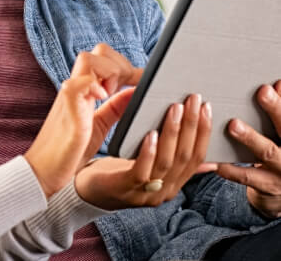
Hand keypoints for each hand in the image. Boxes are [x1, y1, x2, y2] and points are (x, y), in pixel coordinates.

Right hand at [25, 43, 142, 197]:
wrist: (46, 171)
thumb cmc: (70, 150)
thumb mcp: (100, 125)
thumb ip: (115, 107)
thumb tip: (136, 91)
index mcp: (85, 90)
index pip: (105, 59)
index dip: (126, 65)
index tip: (145, 81)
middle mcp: (77, 88)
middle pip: (98, 52)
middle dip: (120, 65)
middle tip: (131, 87)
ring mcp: (70, 96)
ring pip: (87, 59)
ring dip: (108, 72)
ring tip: (112, 94)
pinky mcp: (67, 110)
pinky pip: (76, 84)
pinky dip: (92, 85)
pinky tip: (103, 96)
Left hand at [75, 93, 212, 209]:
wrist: (85, 191)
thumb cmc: (118, 171)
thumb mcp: (149, 162)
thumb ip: (172, 155)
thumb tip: (202, 144)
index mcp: (173, 183)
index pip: (197, 157)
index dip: (204, 132)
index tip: (206, 106)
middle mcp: (165, 190)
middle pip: (185, 157)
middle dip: (192, 126)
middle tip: (193, 100)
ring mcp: (146, 192)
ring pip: (166, 161)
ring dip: (173, 133)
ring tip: (175, 109)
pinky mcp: (125, 188)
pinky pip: (141, 171)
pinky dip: (149, 151)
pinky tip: (151, 133)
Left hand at [216, 80, 280, 218]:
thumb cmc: (279, 154)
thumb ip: (279, 114)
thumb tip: (278, 84)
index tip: (277, 83)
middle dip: (276, 111)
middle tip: (263, 93)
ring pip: (268, 153)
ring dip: (251, 138)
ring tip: (234, 125)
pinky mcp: (267, 186)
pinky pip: (248, 176)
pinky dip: (231, 168)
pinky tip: (216, 160)